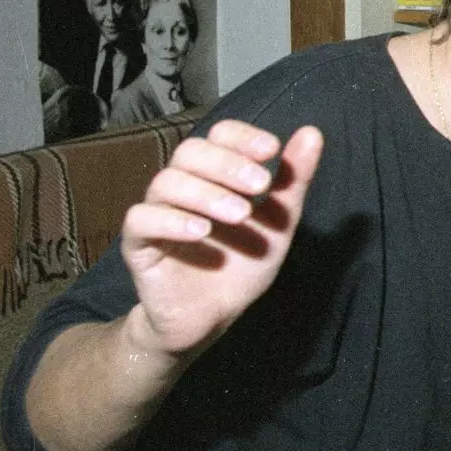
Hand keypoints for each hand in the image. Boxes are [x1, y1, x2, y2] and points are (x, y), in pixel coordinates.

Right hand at [120, 119, 322, 358]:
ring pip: (167, 182)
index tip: (272, 149)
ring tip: (241, 215)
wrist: (213, 318)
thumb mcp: (278, 223)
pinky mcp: (138, 245)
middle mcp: (182, 186)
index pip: (219, 135)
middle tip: (260, 184)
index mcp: (214, 174)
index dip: (242, 136)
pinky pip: (141, 220)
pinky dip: (171, 221)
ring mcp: (157, 212)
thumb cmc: (243, 263)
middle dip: (228, 163)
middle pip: (191, 151)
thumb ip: (294, 181)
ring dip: (207, 193)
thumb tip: (312, 133)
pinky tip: (202, 232)